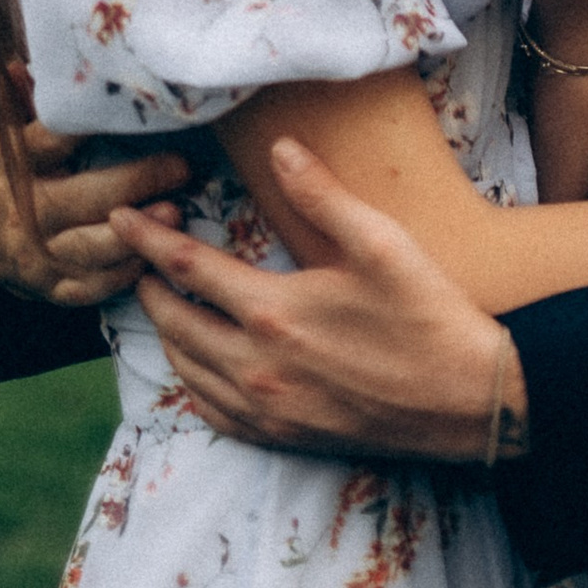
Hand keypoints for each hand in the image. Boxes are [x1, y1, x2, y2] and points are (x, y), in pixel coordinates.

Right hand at [0, 59, 189, 306]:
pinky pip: (89, 287)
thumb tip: (23, 62)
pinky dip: (123, 274)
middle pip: (81, 197)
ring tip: (175, 212)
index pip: (48, 140)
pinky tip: (154, 257)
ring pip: (89, 248)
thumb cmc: (11, 167)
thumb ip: (18, 98)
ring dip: (135, 234)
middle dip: (135, 183)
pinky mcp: (51, 288)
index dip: (85, 126)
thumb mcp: (4, 127)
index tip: (128, 108)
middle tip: (181, 166)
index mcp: (8, 162)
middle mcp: (19, 211)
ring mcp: (34, 255)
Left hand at [118, 137, 524, 465]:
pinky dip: (192, 382)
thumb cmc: (428, 316)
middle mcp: (256, 367)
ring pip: (186, 370)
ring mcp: (267, 410)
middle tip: (145, 253)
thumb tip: (280, 150)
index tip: (119, 217)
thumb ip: (323, 195)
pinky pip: (212, 413)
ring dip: (166, 331)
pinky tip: (200, 363)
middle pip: (173, 322)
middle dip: (148, 283)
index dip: (146, 239)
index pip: (186, 269)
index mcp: (273, 313)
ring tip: (166, 300)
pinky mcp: (284, 437)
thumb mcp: (381, 242)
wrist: (468, 402)